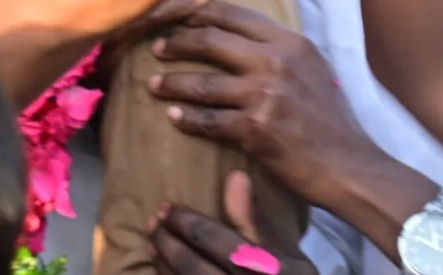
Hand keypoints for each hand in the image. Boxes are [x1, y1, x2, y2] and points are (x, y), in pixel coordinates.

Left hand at [148, 1, 380, 210]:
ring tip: (153, 84)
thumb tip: (240, 33)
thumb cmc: (329, 119)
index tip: (176, 15)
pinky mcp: (255, 128)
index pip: (233, 15)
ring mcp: (264, 94)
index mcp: (290, 42)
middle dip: (176, 42)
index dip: (198, 12)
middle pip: (211, 41)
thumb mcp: (312, 68)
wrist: (347, 165)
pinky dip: (186, 119)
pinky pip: (208, 120)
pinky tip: (173, 117)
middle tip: (156, 47)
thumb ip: (279, 48)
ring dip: (172, 83)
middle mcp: (275, 61)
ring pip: (203, 82)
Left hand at [151, 200, 282, 274]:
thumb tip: (235, 177)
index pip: (216, 241)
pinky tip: (162, 269)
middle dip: (168, 241)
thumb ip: (257, 221)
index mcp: (263, 269)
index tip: (168, 207)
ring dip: (164, 263)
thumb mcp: (288, 255)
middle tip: (154, 221)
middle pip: (193, 266)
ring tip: (154, 242)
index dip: (187, 222)